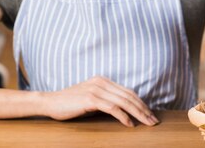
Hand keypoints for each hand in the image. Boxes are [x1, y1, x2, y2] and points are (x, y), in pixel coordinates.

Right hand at [38, 76, 158, 126]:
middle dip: (143, 109)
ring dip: (138, 113)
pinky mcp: (90, 99)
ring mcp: (96, 89)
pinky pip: (112, 108)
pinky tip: (130, 124)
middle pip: (129, 96)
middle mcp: (101, 82)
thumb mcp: (91, 99)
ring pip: (124, 101)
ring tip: (147, 123)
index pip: (128, 92)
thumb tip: (124, 111)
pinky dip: (123, 117)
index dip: (141, 103)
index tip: (150, 114)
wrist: (50, 102)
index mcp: (103, 80)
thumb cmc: (70, 103)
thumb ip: (105, 100)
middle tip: (154, 120)